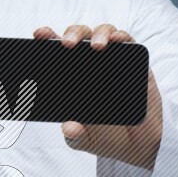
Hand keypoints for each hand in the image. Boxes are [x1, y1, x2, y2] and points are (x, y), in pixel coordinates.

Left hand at [32, 23, 162, 169]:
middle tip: (67, 44)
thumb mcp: (85, 140)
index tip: (39, 35)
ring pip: (102, 33)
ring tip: (97, 47)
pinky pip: (127, 41)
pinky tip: (117, 41)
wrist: (137, 143)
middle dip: (71, 34)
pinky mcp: (133, 61)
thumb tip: (68, 127)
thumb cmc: (105, 136)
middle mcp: (89, 62)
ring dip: (98, 34)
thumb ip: (74, 135)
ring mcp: (111, 59)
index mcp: (70, 76)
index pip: (55, 52)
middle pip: (78, 36)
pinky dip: (122, 36)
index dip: (46, 39)